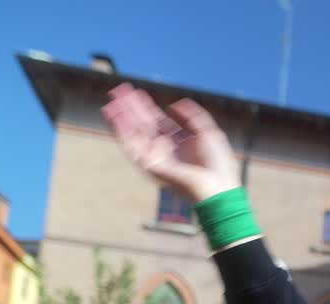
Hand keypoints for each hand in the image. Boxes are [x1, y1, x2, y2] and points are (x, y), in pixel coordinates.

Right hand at [101, 83, 239, 202]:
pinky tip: (114, 116)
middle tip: (118, 90)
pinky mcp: (150, 165)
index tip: (136, 92)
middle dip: (131, 108)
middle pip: (143, 124)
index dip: (146, 107)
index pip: (158, 121)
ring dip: (122, 117)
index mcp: (179, 141)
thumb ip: (193, 116)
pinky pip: (132, 146)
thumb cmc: (218, 164)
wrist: (217, 186)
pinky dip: (122, 131)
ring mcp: (157, 156)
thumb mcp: (208, 132)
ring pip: (135, 133)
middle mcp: (166, 148)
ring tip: (111, 101)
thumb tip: (174, 104)